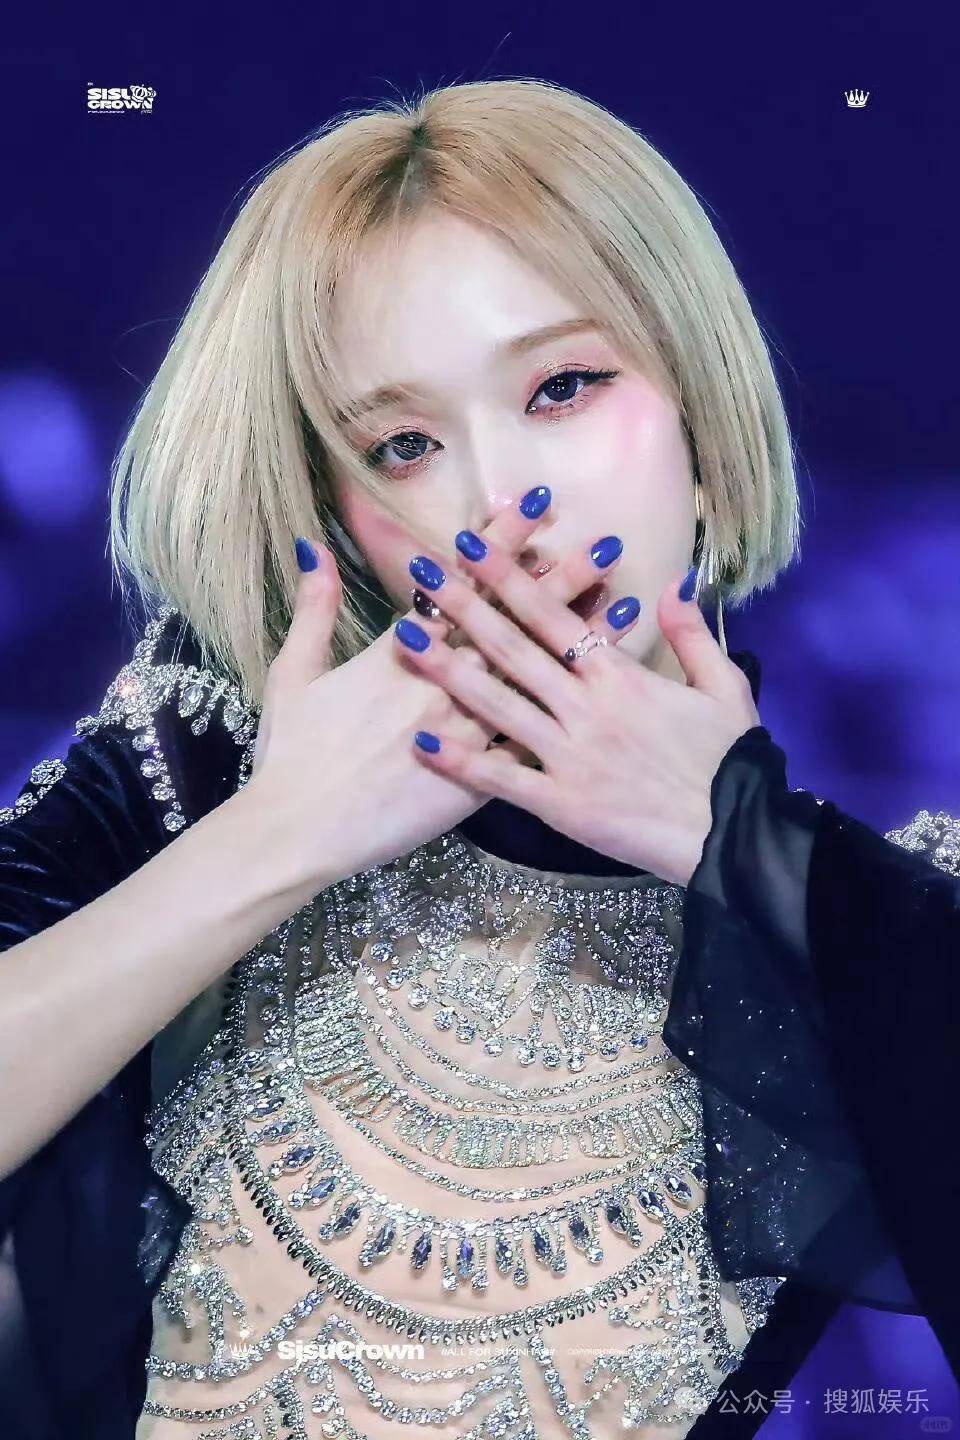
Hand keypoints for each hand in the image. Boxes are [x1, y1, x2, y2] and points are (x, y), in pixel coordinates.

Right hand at [245, 488, 612, 896]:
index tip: (534, 505)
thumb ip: (314, 609)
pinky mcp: (475, 784)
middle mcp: (439, 685)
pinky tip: (606, 695)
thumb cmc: (290, 757)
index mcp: (396, 654)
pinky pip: (532, 743)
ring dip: (579, 640)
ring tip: (622, 604)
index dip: (498, 543)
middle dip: (558, 581)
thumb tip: (315, 548)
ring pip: (532, 677)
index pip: (460, 585)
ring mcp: (462, 733)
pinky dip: (570, 715)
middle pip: (510, 623)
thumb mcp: (293, 674)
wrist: (297, 832)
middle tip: (602, 545)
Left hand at [392, 530, 760, 886]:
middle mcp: (586, 708)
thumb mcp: (726, 686)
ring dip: (447, 669)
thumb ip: (692, 633)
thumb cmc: (732, 760)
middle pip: (513, 648)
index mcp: (620, 677)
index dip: (507, 576)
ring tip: (405, 638)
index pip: (552, 615)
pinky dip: (460, 761)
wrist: (735, 834)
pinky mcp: (561, 804)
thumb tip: (672, 582)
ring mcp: (569, 756)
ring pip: (496, 705)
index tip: (471, 544)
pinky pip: (501, 779)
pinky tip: (422, 741)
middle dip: (463, 606)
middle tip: (420, 572)